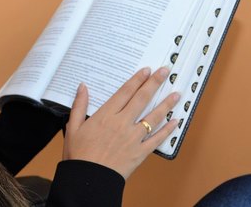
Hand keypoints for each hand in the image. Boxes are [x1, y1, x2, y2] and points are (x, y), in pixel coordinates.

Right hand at [62, 67, 180, 179]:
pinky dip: (168, 130)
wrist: (89, 179)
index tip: (147, 70)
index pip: (125, 92)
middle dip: (155, 83)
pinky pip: (157, 139)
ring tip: (176, 94)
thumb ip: (79, 105)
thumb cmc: (79, 155)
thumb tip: (82, 87)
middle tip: (165, 72)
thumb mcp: (74, 127)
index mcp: (106, 116)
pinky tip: (175, 121)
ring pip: (153, 117)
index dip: (137, 79)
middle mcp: (122, 123)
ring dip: (166, 104)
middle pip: (142, 99)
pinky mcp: (140, 152)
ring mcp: (133, 137)